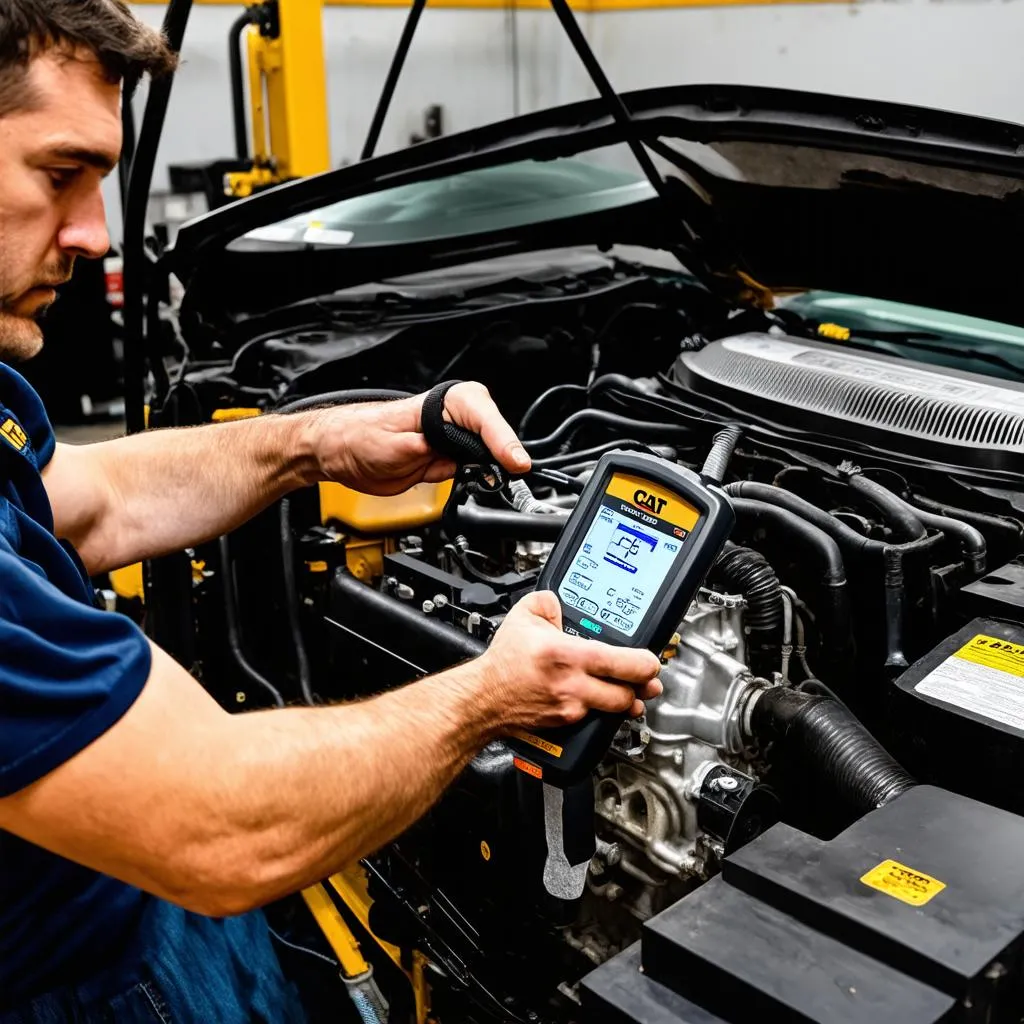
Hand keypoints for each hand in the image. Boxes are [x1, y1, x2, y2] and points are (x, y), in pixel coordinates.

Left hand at [308, 382, 530, 495]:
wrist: (340, 452)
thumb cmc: (358, 437)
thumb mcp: (396, 447)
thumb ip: (432, 451)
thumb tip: (460, 459)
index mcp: (442, 403)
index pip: (483, 418)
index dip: (502, 440)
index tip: (515, 462)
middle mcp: (452, 418)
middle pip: (494, 434)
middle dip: (506, 453)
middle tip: (515, 474)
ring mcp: (452, 440)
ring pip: (489, 453)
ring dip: (497, 467)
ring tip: (503, 480)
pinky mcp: (448, 460)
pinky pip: (475, 469)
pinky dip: (483, 478)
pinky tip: (484, 482)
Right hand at [474, 591, 662, 731]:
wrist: (483, 698)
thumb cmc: (503, 662)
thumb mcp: (525, 615)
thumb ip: (549, 601)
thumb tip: (564, 603)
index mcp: (569, 655)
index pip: (625, 664)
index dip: (647, 663)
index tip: (650, 659)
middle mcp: (574, 686)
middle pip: (628, 694)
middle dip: (643, 686)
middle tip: (647, 678)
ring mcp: (571, 709)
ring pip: (615, 711)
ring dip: (626, 701)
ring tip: (628, 690)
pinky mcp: (566, 725)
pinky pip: (596, 720)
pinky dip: (602, 710)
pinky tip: (599, 700)